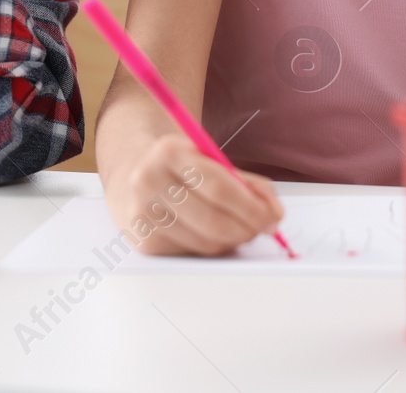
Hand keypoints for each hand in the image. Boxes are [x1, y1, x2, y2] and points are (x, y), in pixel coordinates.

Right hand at [104, 134, 284, 256]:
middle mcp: (149, 182)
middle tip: (263, 229)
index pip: (219, 187)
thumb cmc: (179, 168)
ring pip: (206, 242)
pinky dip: (212, 247)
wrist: (130, 175)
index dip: (252, 207)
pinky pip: (193, 252)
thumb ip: (246, 182)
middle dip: (247, 229)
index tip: (274, 218)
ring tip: (238, 229)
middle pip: (213, 220)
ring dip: (232, 241)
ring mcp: (143, 214)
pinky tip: (212, 234)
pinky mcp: (144, 242)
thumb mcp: (208, 159)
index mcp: (169, 152)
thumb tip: (275, 213)